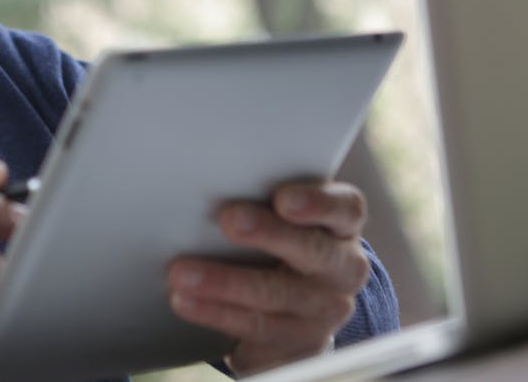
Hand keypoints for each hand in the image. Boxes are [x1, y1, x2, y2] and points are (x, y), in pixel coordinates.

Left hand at [167, 180, 370, 375]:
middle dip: (268, 235)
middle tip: (227, 220)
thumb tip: (206, 181)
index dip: (318, 204)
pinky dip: (218, 316)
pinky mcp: (300, 345)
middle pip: (313, 251)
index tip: (283, 199)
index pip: (345, 209)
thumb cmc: (280, 240)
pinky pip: (258, 334)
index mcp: (342, 227)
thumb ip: (261, 196)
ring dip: (226, 284)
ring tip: (182, 274)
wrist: (300, 305)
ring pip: (278, 297)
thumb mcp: (282, 215)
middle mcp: (343, 270)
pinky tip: (188, 304)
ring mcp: (324, 312)